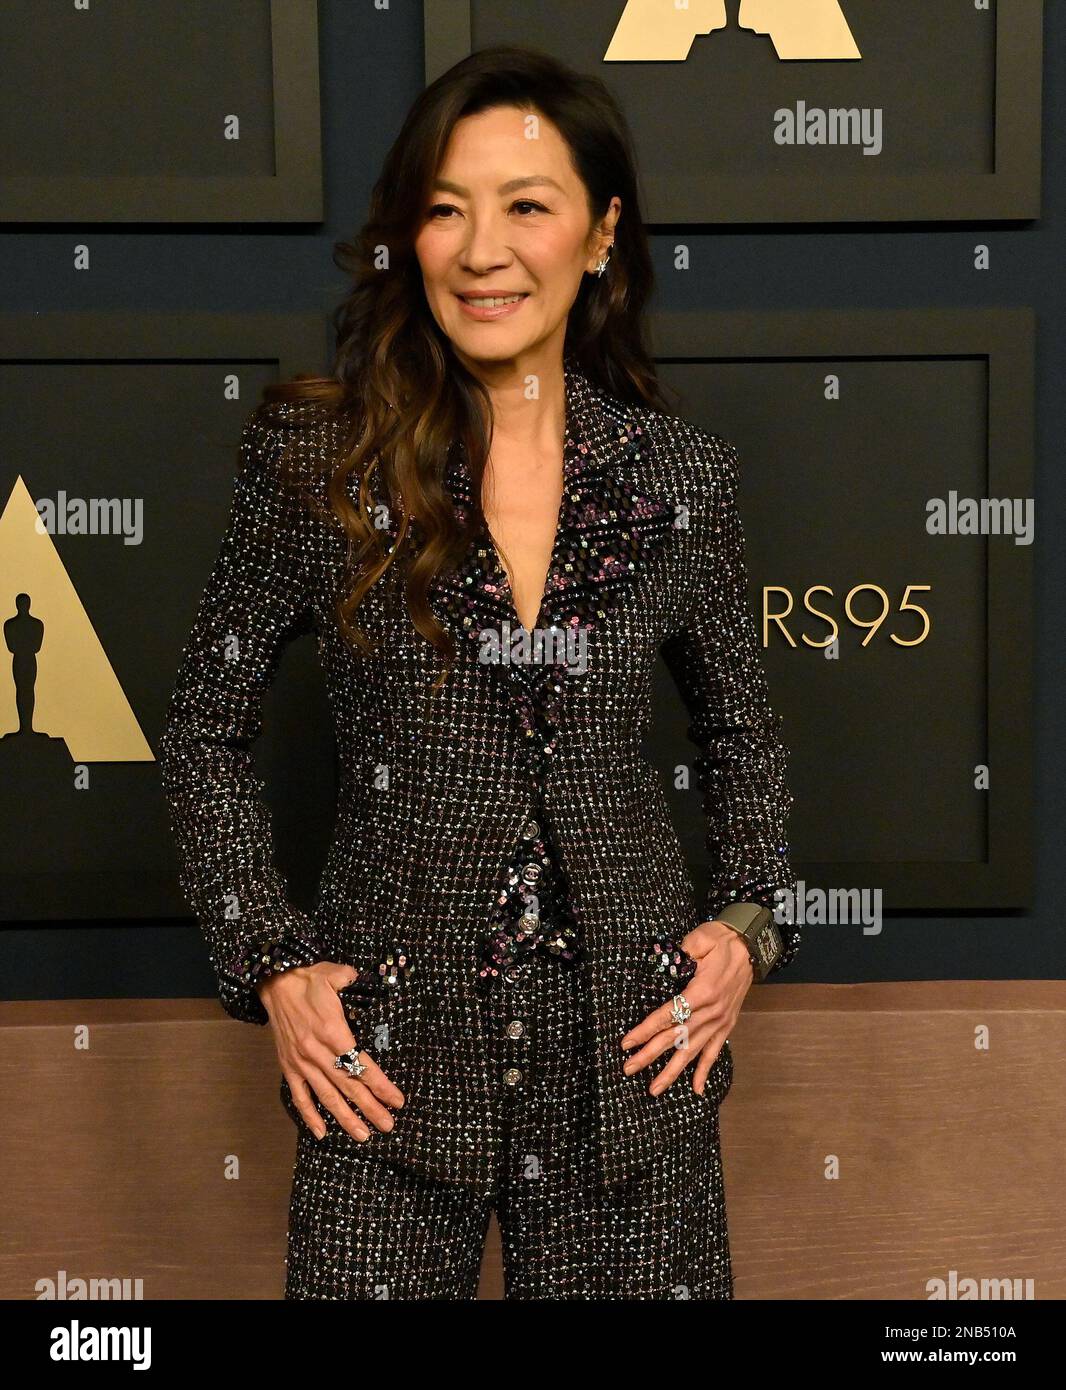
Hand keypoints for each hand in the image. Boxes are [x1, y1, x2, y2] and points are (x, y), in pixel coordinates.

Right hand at [257, 961, 404, 1142]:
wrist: (273, 982)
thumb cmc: (307, 978)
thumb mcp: (335, 974)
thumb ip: (355, 981)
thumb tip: (371, 980)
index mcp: (332, 1030)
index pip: (361, 1065)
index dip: (380, 1085)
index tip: (396, 1100)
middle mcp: (317, 1051)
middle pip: (348, 1086)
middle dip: (369, 1108)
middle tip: (387, 1125)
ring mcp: (301, 1062)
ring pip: (326, 1096)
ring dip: (345, 1118)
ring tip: (362, 1135)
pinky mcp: (288, 1066)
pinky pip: (299, 1096)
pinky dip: (309, 1116)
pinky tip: (322, 1133)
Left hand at [620, 920, 753, 1096]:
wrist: (750, 946)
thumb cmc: (721, 940)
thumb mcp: (700, 939)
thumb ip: (680, 953)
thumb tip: (660, 960)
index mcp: (702, 991)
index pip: (667, 1015)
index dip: (646, 1030)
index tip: (627, 1043)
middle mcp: (711, 1012)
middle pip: (676, 1038)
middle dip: (650, 1055)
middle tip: (629, 1068)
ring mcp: (720, 1021)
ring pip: (692, 1051)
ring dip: (672, 1071)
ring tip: (654, 1089)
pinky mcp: (727, 1025)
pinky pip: (715, 1052)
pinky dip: (705, 1071)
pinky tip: (695, 1089)